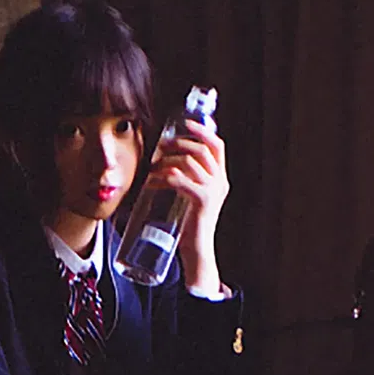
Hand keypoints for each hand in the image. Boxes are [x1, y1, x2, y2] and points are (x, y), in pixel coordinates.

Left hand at [151, 119, 228, 291]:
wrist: (197, 250)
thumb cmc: (190, 225)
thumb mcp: (192, 197)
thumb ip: (187, 179)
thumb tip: (165, 162)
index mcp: (220, 179)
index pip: (217, 146)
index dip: (203, 131)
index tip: (186, 123)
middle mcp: (220, 182)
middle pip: (201, 149)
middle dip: (178, 143)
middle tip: (160, 147)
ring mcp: (212, 191)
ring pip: (188, 162)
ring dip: (166, 161)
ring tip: (152, 169)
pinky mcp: (201, 200)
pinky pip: (179, 179)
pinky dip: (163, 177)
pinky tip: (152, 182)